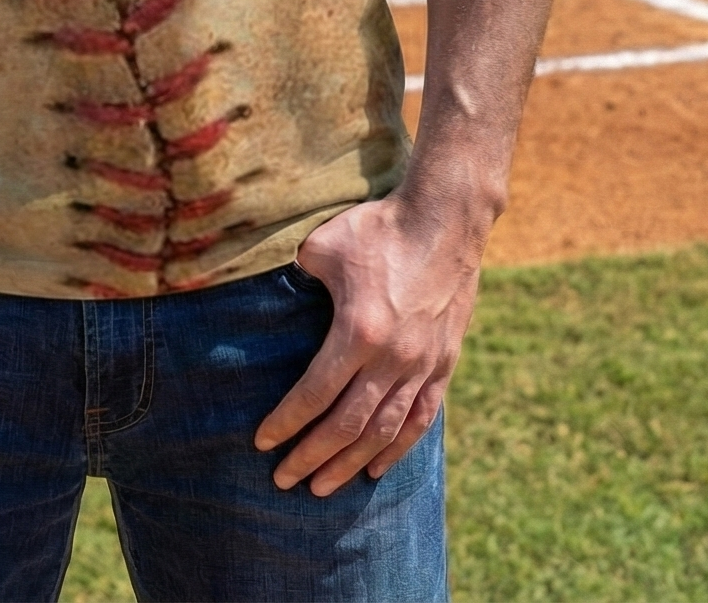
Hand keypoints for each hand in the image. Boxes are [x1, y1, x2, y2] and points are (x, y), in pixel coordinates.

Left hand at [254, 193, 486, 494]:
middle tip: (283, 480)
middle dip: (310, 457)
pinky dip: (396, 448)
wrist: (446, 219)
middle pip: (346, 425)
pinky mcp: (443, 363)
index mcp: (358, 330)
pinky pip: (420, 419)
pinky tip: (375, 468)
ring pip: (383, 431)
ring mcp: (422, 364)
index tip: (262, 442)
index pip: (314, 393)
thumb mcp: (322, 244)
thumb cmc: (378, 227)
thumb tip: (276, 293)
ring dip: (349, 463)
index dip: (286, 422)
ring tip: (321, 487)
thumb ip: (297, 276)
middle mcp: (392, 358)